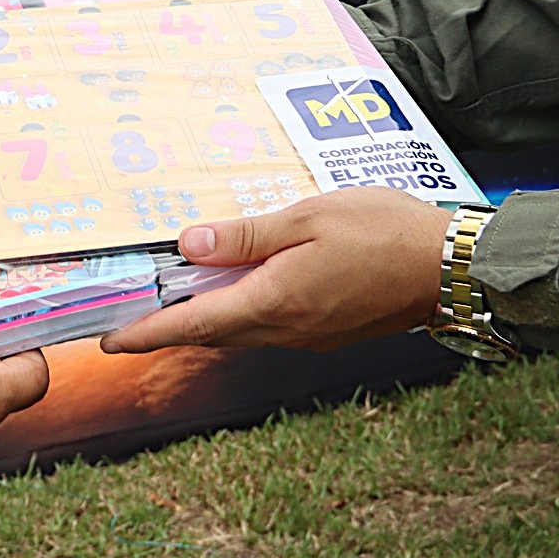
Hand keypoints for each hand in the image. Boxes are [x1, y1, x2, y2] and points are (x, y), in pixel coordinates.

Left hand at [99, 186, 447, 353]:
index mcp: (274, 301)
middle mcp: (285, 328)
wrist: (448, 268)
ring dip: (204, 319)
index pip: (194, 324)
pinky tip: (237, 289)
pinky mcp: (326, 329)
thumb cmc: (383, 232)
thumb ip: (246, 235)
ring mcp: (308, 333)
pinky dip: (239, 312)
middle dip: (167, 327)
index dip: (147, 332)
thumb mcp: (308, 218)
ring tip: (174, 299)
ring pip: (240, 330)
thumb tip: (189, 244)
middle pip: (211, 332)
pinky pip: (268, 325)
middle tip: (128, 318)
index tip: (110, 339)